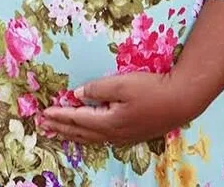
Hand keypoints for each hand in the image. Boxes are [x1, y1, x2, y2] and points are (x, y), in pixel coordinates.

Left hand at [39, 72, 194, 145]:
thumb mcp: (122, 84)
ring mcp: (122, 136)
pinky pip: (101, 138)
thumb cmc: (151, 89)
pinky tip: (86, 134)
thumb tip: (77, 95)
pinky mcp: (131, 134)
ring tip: (58, 133)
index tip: (44, 113)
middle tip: (43, 126)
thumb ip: (97, 89)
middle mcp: (112, 134)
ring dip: (72, 134)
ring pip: (90, 138)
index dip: (60, 115)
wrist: (180, 100)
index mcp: (108, 122)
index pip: (77, 119)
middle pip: (80, 133)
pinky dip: (87, 136)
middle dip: (61, 128)